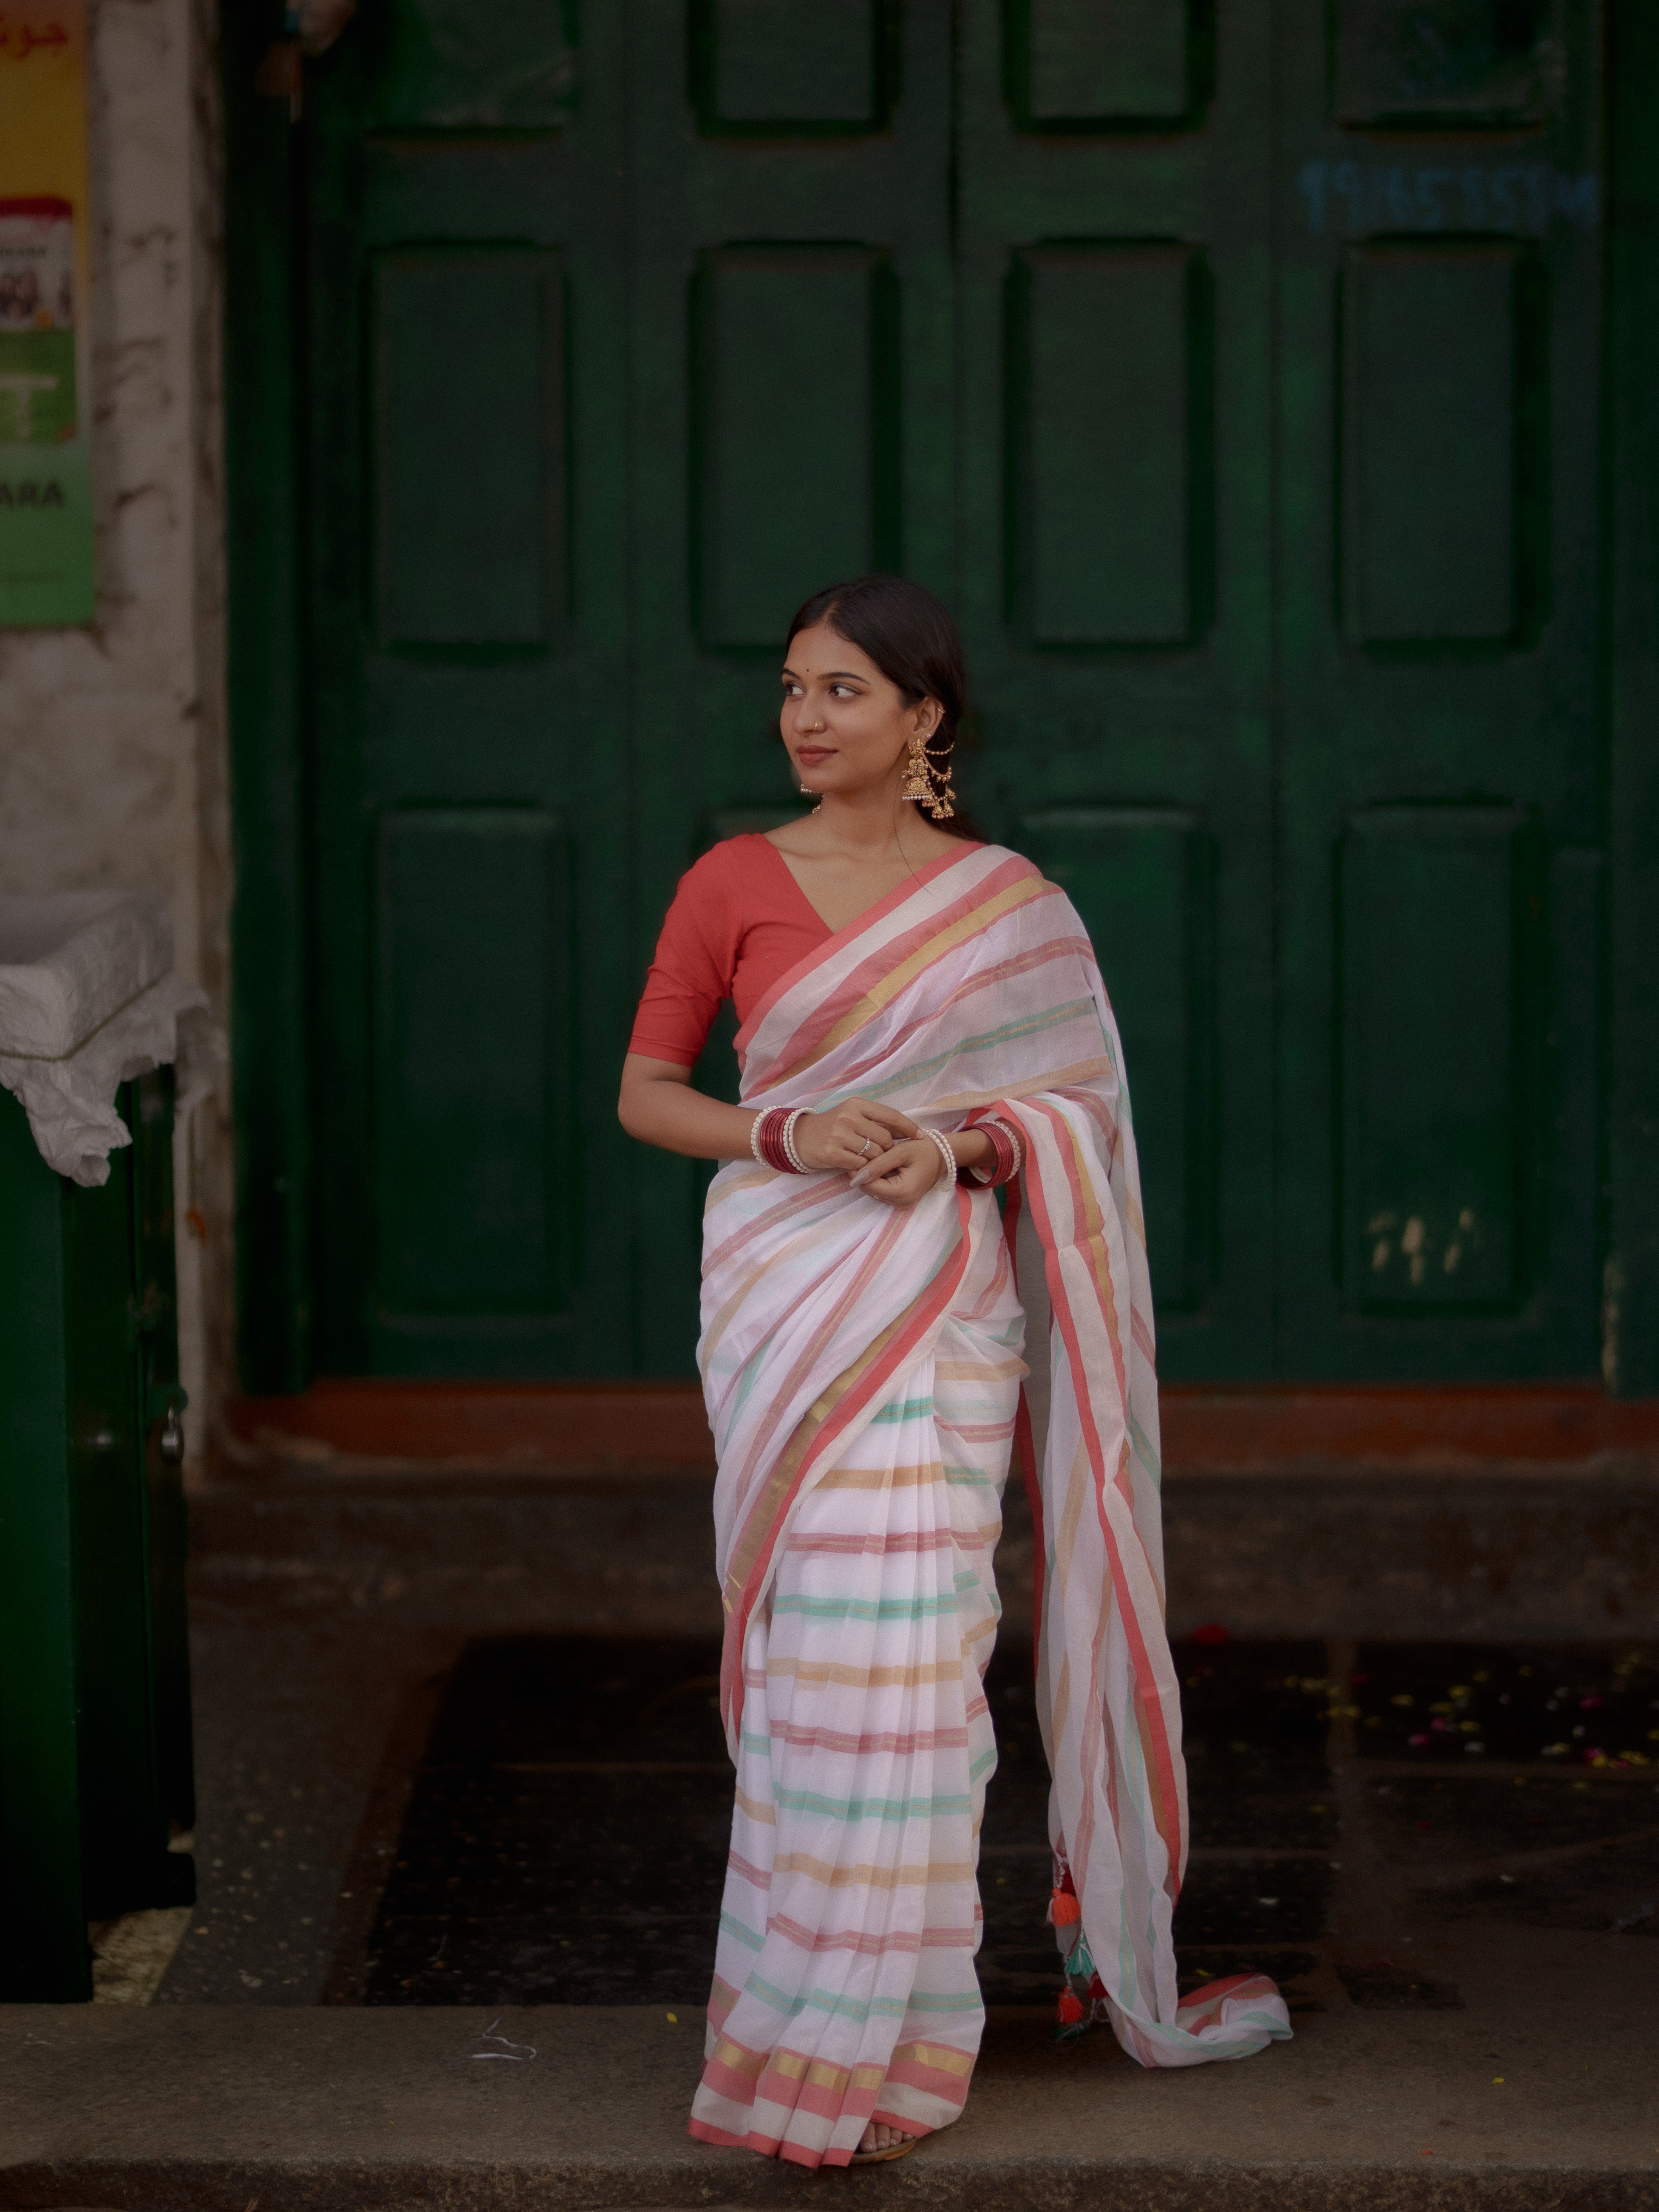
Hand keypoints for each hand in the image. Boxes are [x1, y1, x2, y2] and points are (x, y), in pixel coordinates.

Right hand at [793, 1098, 917, 1173]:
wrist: (798, 1138)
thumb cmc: (831, 1127)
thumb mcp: (852, 1115)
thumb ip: (875, 1121)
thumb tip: (906, 1130)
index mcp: (857, 1105)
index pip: (891, 1115)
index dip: (909, 1127)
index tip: (921, 1136)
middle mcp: (849, 1117)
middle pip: (885, 1138)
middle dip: (887, 1149)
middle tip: (879, 1153)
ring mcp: (840, 1135)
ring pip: (875, 1153)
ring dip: (874, 1160)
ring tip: (865, 1159)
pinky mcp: (833, 1153)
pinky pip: (860, 1164)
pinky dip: (862, 1167)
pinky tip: (854, 1164)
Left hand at [848, 1136, 947, 1208]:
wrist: (943, 1156)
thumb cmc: (924, 1150)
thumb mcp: (900, 1153)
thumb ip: (878, 1165)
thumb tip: (855, 1178)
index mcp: (903, 1192)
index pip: (869, 1186)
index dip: (858, 1172)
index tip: (854, 1155)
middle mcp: (902, 1203)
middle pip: (870, 1190)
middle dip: (864, 1174)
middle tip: (862, 1154)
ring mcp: (902, 1204)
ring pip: (874, 1191)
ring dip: (870, 1176)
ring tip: (872, 1158)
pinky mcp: (901, 1201)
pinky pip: (882, 1191)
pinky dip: (878, 1179)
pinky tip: (880, 1166)